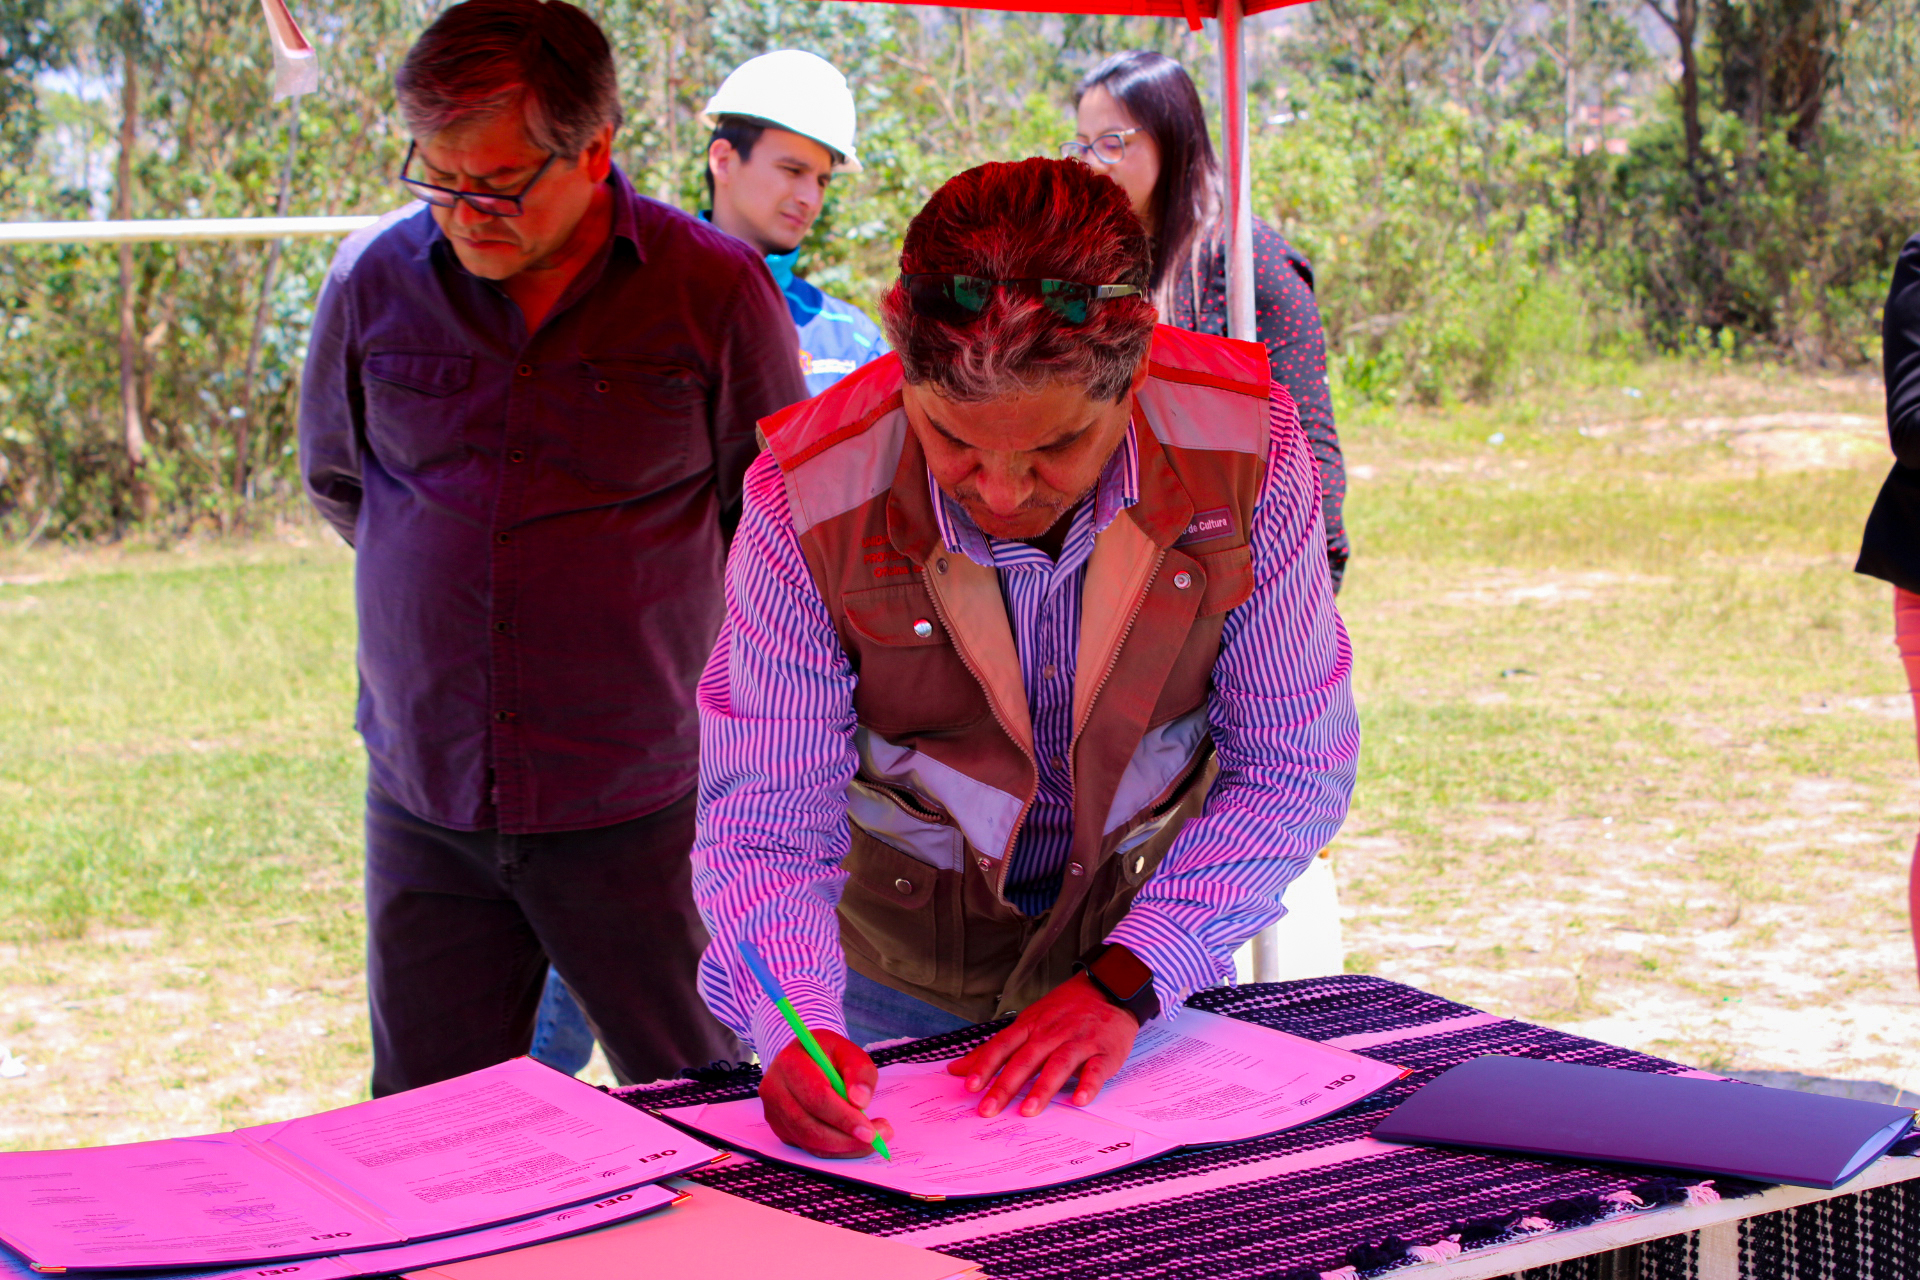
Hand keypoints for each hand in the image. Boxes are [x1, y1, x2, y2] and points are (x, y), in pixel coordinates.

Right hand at [760, 1031, 895, 1158]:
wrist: (802, 1056)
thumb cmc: (826, 1053)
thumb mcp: (847, 1051)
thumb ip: (859, 1071)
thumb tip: (860, 1102)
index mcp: (790, 1064)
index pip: (816, 1098)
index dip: (844, 1118)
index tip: (870, 1131)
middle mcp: (774, 1090)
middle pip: (810, 1126)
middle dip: (846, 1139)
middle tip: (877, 1138)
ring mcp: (773, 1112)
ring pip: (809, 1141)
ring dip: (843, 1147)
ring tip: (871, 1138)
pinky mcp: (779, 1128)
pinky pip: (808, 1147)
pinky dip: (834, 1150)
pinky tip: (853, 1139)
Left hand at [946, 973, 1138, 1117]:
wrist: (1110, 988)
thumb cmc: (1065, 1010)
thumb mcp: (1028, 1021)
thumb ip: (995, 1048)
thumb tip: (956, 1069)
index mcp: (1031, 1026)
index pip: (1003, 1046)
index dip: (985, 1066)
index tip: (970, 1087)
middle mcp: (1052, 1033)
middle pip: (1026, 1059)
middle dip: (1005, 1085)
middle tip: (989, 1109)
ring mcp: (1079, 1041)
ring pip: (1058, 1064)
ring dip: (1042, 1088)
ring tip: (1027, 1111)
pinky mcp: (1105, 1051)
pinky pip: (1096, 1069)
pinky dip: (1088, 1085)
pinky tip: (1078, 1100)